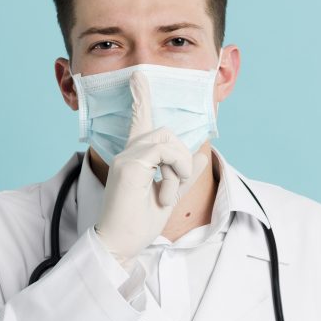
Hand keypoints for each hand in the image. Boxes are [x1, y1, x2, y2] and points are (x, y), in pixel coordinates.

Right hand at [94, 71, 209, 264]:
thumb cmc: (138, 223)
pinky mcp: (128, 165)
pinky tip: (163, 193)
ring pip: (167, 140)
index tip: (138, 77)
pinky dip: (173, 172)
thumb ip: (184, 173)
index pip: (138, 121)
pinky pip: (164, 152)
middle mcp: (127, 153)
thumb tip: (200, 152)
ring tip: (167, 193)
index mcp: (134, 158)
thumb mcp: (169, 194)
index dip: (140, 98)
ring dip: (178, 167)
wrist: (119, 243)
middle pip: (165, 133)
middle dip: (180, 158)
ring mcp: (126, 157)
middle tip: (172, 188)